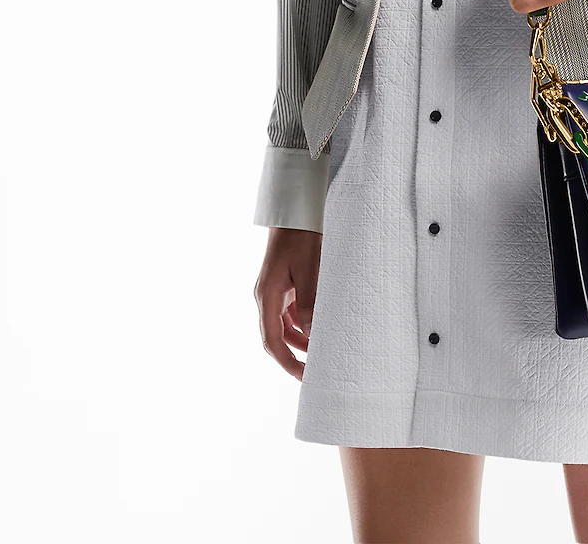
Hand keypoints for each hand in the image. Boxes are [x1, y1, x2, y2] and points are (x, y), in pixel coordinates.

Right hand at [256, 226, 320, 380]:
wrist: (296, 212)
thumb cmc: (302, 237)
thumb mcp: (309, 270)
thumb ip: (309, 303)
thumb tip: (311, 335)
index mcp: (268, 296)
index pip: (272, 340)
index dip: (286, 361)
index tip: (303, 376)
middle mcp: (267, 297)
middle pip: (276, 337)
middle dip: (293, 356)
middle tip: (313, 372)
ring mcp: (274, 291)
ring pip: (284, 326)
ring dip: (300, 340)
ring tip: (320, 353)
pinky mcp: (284, 285)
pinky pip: (290, 313)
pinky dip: (302, 324)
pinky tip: (318, 328)